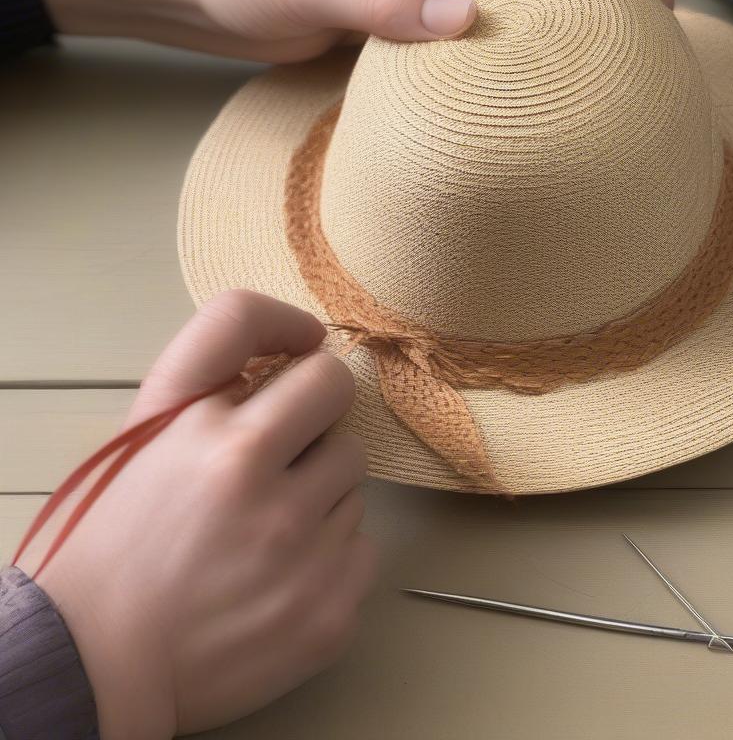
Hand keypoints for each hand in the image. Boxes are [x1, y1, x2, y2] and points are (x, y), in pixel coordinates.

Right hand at [28, 290, 376, 739]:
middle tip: (280, 452)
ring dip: (319, 494)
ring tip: (263, 531)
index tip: (300, 352)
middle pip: (340, 400)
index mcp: (210, 435)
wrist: (93, 665)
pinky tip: (279, 578)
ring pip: (353, 480)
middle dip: (314, 416)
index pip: (308, 355)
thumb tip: (301, 344)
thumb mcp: (143, 436)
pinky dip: (330, 556)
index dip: (300, 344)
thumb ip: (211, 377)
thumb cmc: (113, 539)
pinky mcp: (331, 609)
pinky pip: (362, 546)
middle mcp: (260, 481)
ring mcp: (302, 549)